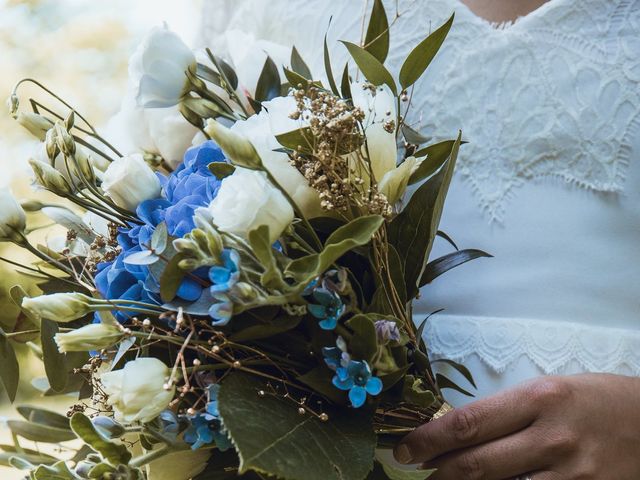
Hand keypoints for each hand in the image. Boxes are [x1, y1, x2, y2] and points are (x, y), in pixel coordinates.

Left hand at [393, 374, 639, 478]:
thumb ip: (506, 412)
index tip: (404, 448)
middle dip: (436, 471)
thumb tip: (457, 433)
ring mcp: (570, 474)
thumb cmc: (593, 400)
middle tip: (414, 469)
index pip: (468, 423)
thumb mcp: (548, 390)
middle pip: (476, 463)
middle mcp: (550, 437)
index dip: (428, 439)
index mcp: (538, 399)